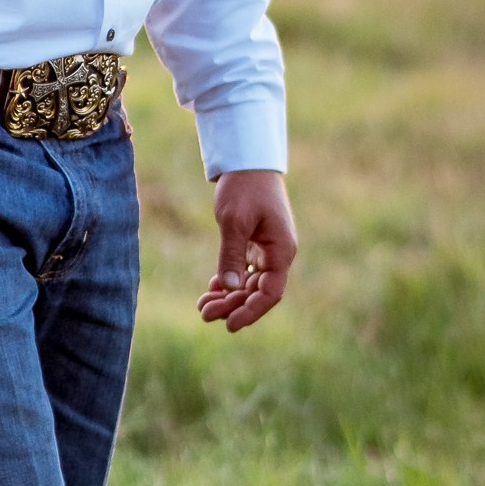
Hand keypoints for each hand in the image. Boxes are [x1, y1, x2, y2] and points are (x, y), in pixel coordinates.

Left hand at [198, 170, 296, 330]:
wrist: (247, 160)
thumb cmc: (244, 187)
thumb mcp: (234, 222)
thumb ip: (232, 256)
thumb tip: (231, 288)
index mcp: (281, 251)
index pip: (270, 293)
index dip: (250, 311)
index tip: (229, 325)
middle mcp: (278, 253)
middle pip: (258, 291)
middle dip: (232, 305)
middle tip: (204, 314)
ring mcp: (268, 248)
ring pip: (250, 282)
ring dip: (229, 295)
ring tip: (203, 306)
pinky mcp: (257, 242)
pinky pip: (246, 269)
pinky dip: (230, 279)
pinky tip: (213, 287)